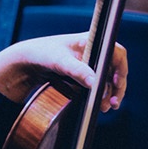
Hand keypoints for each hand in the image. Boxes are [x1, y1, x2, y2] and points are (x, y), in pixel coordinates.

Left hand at [0, 33, 126, 111]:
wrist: (27, 62)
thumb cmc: (42, 54)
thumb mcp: (59, 62)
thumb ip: (77, 70)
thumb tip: (95, 83)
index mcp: (91, 41)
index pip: (116, 51)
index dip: (120, 67)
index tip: (116, 82)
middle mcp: (94, 52)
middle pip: (115, 68)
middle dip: (117, 86)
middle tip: (113, 103)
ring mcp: (90, 64)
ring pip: (108, 79)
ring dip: (110, 93)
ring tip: (105, 107)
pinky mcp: (84, 75)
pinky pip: (98, 85)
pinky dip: (101, 95)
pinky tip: (100, 105)